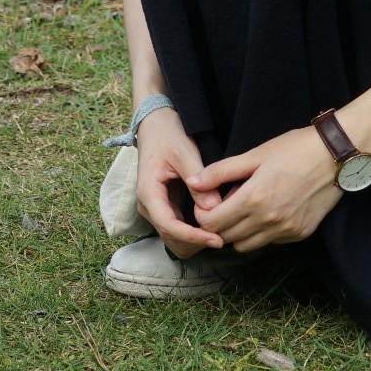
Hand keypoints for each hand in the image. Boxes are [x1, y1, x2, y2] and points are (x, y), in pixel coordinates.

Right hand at [134, 108, 224, 257]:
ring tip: (219, 232)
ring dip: (195, 242)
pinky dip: (193, 234)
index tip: (217, 239)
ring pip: (173, 239)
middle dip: (195, 243)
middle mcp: (148, 206)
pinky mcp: (163, 208)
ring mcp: (154, 209)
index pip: (169, 226)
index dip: (194, 237)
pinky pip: (177, 230)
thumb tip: (213, 208)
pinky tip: (211, 226)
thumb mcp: (185, 153)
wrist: (155, 126)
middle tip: (223, 237)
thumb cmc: (169, 136)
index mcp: (148, 192)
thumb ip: (200, 180)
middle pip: (170, 238)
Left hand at [186, 126, 342, 254]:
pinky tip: (267, 211)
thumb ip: (220, 172)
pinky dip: (261, 232)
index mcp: (253, 199)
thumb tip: (192, 182)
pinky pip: (269, 242)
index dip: (203, 216)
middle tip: (224, 205)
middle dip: (218, 224)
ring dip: (238, 232)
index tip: (206, 204)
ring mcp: (286, 231)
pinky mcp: (299, 234)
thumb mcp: (254, 155)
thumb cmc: (293, 150)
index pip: (212, 223)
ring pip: (246, 246)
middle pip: (226, 237)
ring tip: (245, 208)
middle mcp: (269, 221)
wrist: (335, 157)